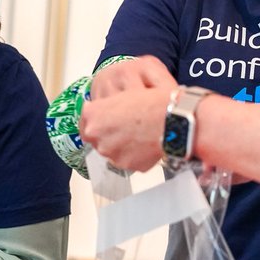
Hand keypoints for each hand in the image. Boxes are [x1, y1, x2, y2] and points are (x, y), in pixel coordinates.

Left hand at [81, 57, 177, 171]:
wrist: (175, 120)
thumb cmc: (155, 102)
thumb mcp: (126, 93)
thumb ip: (107, 106)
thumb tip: (103, 113)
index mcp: (93, 115)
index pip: (84, 121)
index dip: (97, 120)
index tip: (105, 119)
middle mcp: (98, 137)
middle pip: (98, 138)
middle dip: (111, 134)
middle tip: (128, 126)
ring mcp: (112, 154)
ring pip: (113, 151)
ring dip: (123, 145)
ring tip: (141, 134)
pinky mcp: (127, 165)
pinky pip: (129, 160)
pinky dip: (137, 155)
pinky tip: (149, 143)